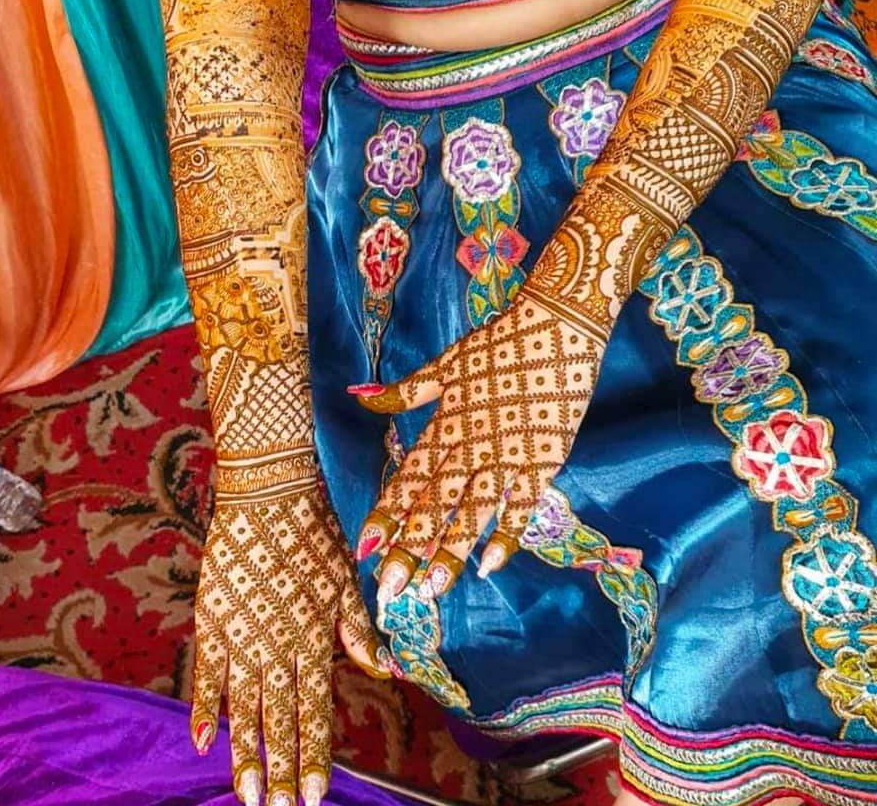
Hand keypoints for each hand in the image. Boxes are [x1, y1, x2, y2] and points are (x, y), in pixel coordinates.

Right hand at [191, 481, 387, 805]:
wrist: (269, 492)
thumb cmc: (314, 532)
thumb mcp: (346, 581)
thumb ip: (359, 632)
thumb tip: (387, 670)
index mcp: (313, 638)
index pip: (314, 711)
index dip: (313, 756)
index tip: (313, 796)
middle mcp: (277, 646)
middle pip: (278, 720)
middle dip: (280, 769)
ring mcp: (241, 635)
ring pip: (242, 709)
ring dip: (244, 754)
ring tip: (245, 795)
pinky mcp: (212, 618)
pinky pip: (206, 673)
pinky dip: (203, 708)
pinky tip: (202, 741)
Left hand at [351, 291, 605, 601]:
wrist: (558, 324)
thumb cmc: (499, 343)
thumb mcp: (445, 364)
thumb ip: (404, 391)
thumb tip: (357, 395)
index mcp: (445, 424)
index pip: (408, 478)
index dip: (385, 514)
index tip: (363, 548)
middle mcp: (470, 445)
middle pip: (435, 504)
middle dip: (410, 548)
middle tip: (389, 590)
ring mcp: (507, 454)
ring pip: (473, 512)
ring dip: (450, 551)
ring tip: (430, 590)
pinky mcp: (544, 459)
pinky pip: (522, 504)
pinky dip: (508, 534)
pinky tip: (491, 565)